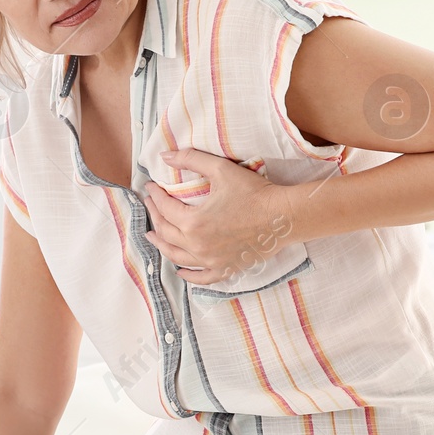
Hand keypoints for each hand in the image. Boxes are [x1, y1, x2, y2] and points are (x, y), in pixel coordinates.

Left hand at [142, 148, 297, 286]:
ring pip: (177, 256)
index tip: (150, 187)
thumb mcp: (221, 170)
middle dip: (155, 217)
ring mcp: (211, 261)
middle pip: (166, 232)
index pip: (165, 208)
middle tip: (150, 206)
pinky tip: (180, 270)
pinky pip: (201, 277)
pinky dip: (188, 275)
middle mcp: (198, 246)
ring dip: (162, 245)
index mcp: (193, 222)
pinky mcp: (225, 269)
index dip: (154, 196)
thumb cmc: (254, 192)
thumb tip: (164, 157)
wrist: (282, 216)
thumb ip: (191, 160)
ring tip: (152, 236)